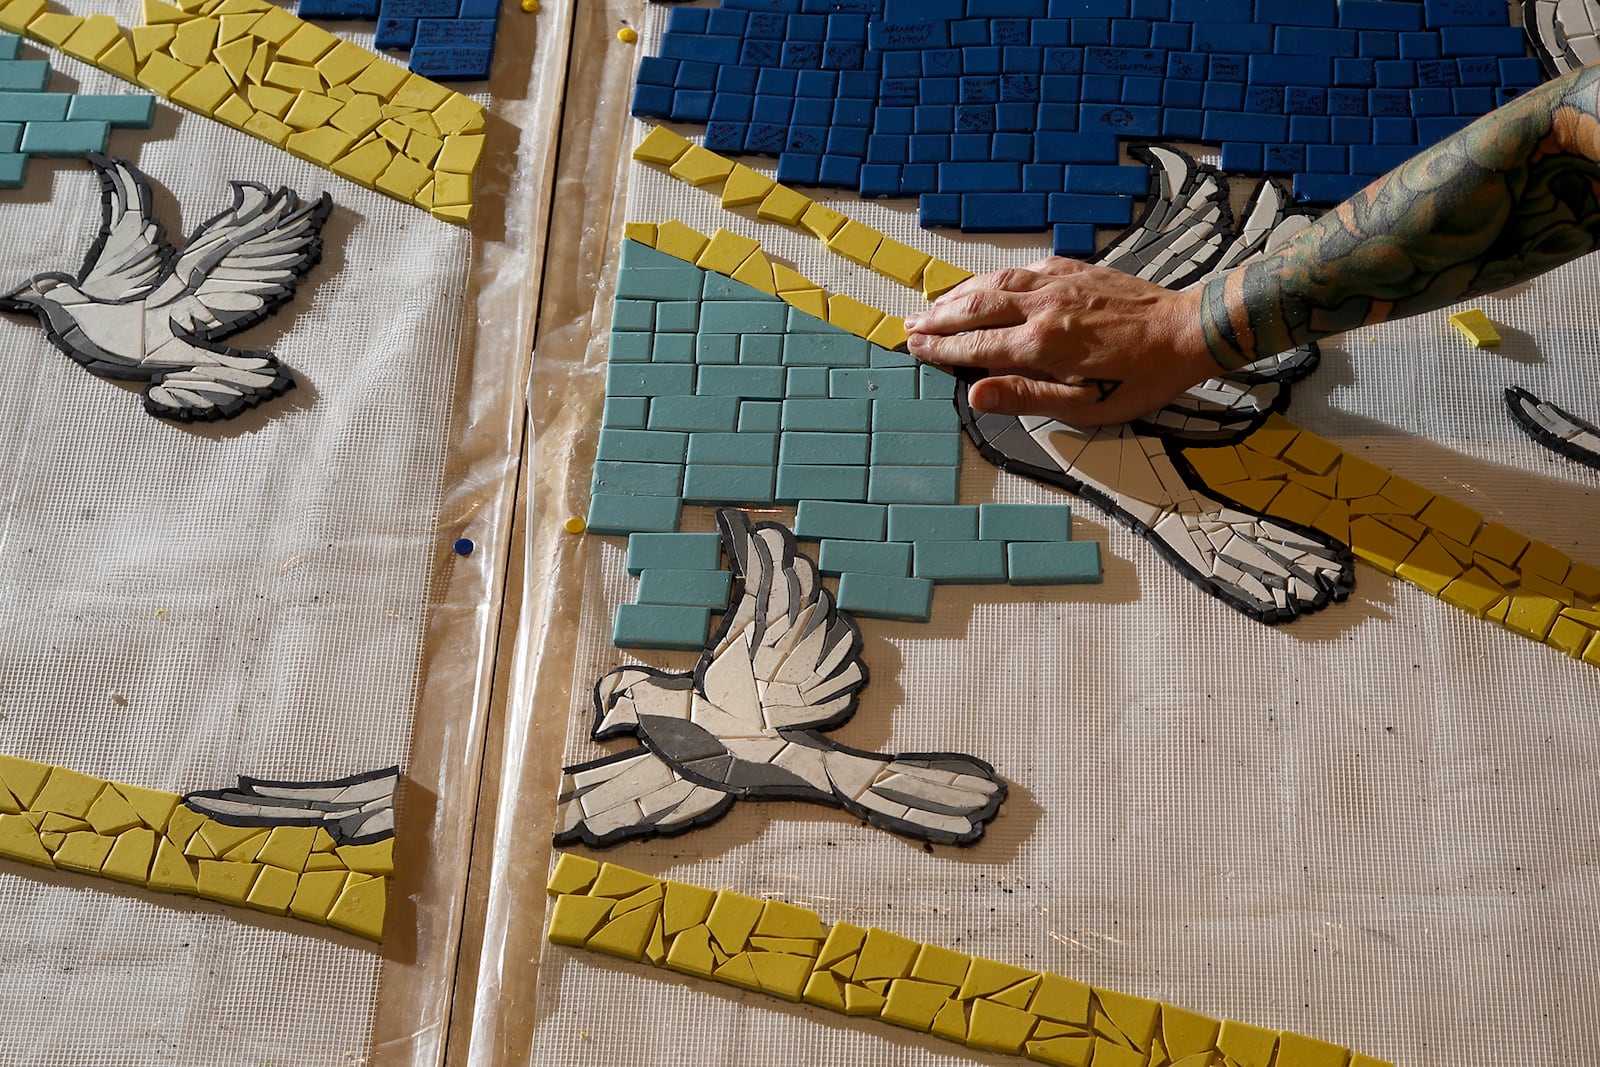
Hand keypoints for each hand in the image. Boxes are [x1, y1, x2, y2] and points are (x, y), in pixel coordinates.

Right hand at [903, 257, 1219, 425]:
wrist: (1186, 331)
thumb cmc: (1141, 377)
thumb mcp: (1084, 405)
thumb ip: (1026, 397)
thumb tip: (976, 395)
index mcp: (1041, 344)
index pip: (975, 345)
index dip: (941, 348)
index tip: (915, 347)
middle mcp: (1043, 307)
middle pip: (975, 308)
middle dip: (939, 317)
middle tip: (911, 324)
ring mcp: (1059, 284)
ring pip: (996, 283)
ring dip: (960, 294)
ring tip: (936, 303)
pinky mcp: (1076, 270)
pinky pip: (1024, 270)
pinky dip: (997, 277)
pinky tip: (989, 282)